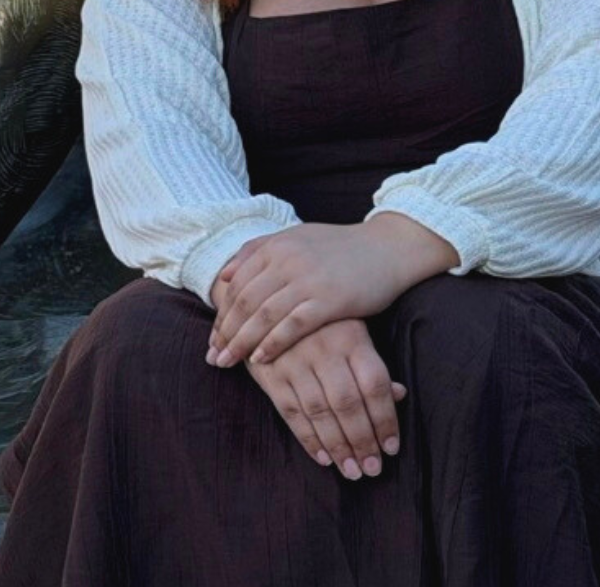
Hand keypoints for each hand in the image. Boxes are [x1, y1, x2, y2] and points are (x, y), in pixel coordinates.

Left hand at [207, 217, 456, 367]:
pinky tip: (260, 360)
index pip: (237, 283)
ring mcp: (308, 279)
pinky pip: (292, 326)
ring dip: (240, 342)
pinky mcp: (329, 300)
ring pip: (263, 316)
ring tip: (227, 362)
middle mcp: (288, 259)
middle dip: (225, 332)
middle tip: (213, 357)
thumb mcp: (297, 238)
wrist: (388, 248)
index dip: (221, 313)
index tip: (212, 337)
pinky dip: (272, 344)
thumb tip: (226, 274)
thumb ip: (259, 250)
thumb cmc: (341, 247)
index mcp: (277, 245)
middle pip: (244, 301)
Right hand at [242, 317, 406, 479]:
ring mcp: (295, 362)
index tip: (392, 447)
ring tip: (352, 471)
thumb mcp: (353, 331)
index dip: (385, 419)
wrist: (269, 301)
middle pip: (348, 403)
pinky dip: (309, 439)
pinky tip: (324, 458)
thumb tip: (400, 394)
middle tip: (373, 469)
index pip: (374, 384)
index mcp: (351, 337)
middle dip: (362, 441)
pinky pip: (292, 412)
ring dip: (338, 447)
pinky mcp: (272, 374)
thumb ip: (372, 364)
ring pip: (320, 412)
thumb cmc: (323, 323)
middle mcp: (324, 350)